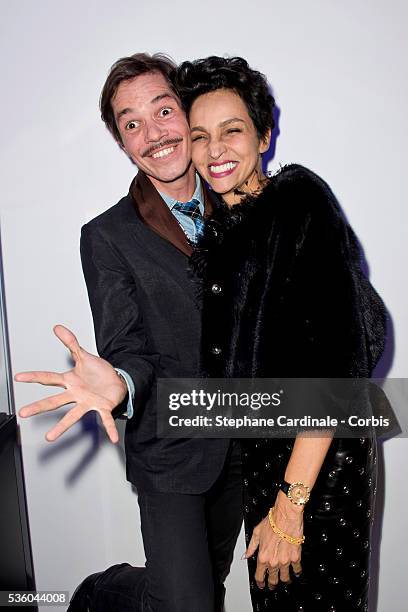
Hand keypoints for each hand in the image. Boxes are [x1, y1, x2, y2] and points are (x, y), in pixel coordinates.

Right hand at [15, 325, 127, 442]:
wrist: (117, 381)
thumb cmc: (99, 373)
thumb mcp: (84, 355)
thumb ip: (71, 343)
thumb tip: (57, 327)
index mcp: (70, 381)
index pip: (48, 378)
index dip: (33, 376)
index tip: (19, 377)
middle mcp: (76, 394)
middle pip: (54, 401)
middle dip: (38, 406)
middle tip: (23, 413)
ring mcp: (88, 402)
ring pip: (73, 415)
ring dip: (61, 427)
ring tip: (50, 437)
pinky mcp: (103, 407)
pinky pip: (106, 419)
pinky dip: (109, 429)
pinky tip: (113, 438)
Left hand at [245, 491, 303, 589]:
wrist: (286, 516)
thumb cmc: (272, 521)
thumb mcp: (257, 533)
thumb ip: (251, 546)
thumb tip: (246, 555)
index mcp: (263, 556)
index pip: (259, 576)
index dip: (260, 583)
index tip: (261, 584)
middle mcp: (273, 561)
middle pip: (273, 580)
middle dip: (272, 584)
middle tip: (272, 585)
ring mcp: (285, 561)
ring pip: (285, 578)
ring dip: (284, 580)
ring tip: (285, 580)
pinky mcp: (296, 557)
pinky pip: (297, 569)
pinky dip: (296, 572)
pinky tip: (296, 571)